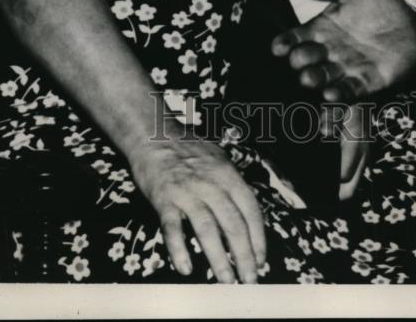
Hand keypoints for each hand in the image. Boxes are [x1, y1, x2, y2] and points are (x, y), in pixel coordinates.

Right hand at [129, 136, 264, 282]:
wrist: (153, 134)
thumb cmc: (188, 150)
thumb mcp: (219, 159)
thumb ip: (232, 184)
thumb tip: (248, 213)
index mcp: (228, 174)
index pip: (250, 210)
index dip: (258, 238)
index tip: (261, 260)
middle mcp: (210, 183)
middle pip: (233, 224)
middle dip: (244, 256)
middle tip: (250, 280)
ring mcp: (186, 191)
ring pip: (207, 229)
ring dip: (218, 258)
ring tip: (226, 281)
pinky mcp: (164, 198)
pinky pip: (172, 228)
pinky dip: (179, 249)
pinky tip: (186, 269)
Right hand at [272, 0, 415, 99]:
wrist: (414, 24)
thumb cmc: (380, 4)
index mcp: (321, 29)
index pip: (296, 37)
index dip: (285, 42)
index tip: (278, 47)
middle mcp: (329, 51)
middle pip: (307, 59)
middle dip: (300, 61)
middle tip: (297, 60)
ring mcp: (346, 68)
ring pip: (324, 77)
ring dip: (315, 79)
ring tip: (308, 79)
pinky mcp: (366, 82)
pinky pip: (349, 90)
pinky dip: (339, 93)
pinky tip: (331, 94)